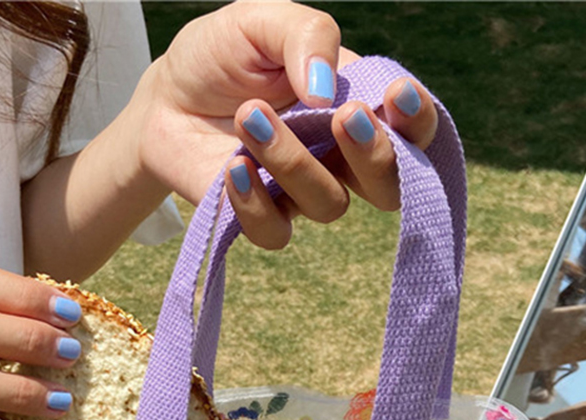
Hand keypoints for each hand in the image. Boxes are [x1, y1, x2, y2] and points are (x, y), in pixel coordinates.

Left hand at [135, 1, 438, 247]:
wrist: (165, 96)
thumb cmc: (222, 55)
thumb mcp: (262, 19)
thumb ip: (307, 36)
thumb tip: (324, 92)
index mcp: (356, 107)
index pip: (413, 131)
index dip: (420, 123)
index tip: (398, 97)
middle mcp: (339, 158)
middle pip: (389, 187)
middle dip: (375, 156)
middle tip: (342, 116)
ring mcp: (302, 194)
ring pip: (329, 204)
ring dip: (293, 161)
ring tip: (248, 115)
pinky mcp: (262, 218)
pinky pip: (276, 232)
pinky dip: (254, 202)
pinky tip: (232, 166)